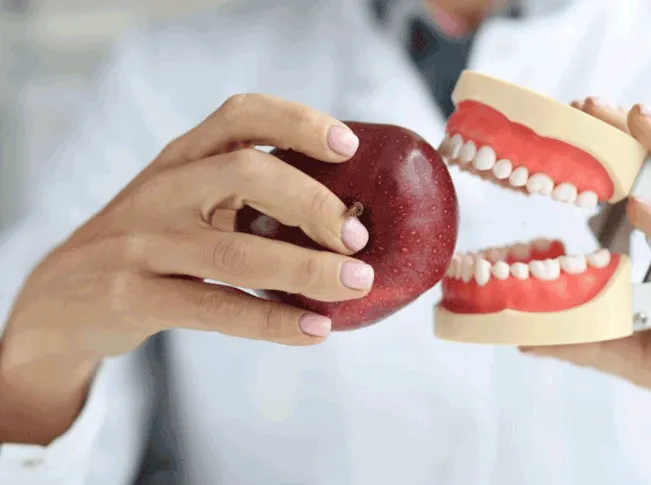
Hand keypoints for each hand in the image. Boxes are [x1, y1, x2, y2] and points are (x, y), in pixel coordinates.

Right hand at [0, 94, 371, 442]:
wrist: (59, 296)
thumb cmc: (148, 241)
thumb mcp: (183, 199)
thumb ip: (243, 193)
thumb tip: (346, 214)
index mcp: (183, 158)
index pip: (241, 115)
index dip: (298, 122)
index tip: (347, 146)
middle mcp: (164, 191)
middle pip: (246, 174)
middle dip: (313, 203)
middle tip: (358, 236)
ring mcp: (144, 244)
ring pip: (234, 253)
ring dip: (307, 269)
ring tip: (356, 282)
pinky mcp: (134, 297)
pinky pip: (213, 309)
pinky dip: (271, 320)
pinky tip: (314, 330)